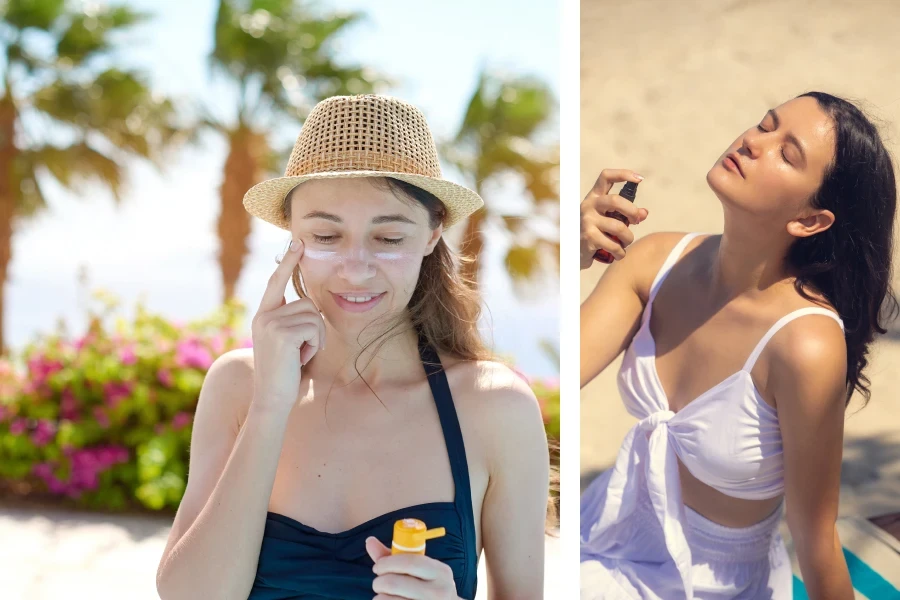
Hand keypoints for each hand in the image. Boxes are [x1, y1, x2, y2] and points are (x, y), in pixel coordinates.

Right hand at [250, 238, 325, 412]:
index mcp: (263, 315)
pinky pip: (315, 328)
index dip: (288, 262)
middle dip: (315, 328)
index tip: (298, 241)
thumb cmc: (285, 374)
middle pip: (308, 303)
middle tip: (302, 351)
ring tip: (299, 356)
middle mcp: (264, 315)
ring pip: (314, 316)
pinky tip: (301, 359)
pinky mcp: (282, 333)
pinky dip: (315, 345)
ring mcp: (271, 323)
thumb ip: (292, 321)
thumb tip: (311, 303)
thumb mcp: (287, 342)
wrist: (272, 399)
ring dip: (316, 338)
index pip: (277, 282)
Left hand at [365, 536, 458, 599]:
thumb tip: (370, 540)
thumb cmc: (427, 586)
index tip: (377, 567)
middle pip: (394, 583)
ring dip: (379, 596)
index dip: (387, 563)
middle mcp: (438, 591)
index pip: (410, 562)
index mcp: (441, 572)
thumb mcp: (419, 570)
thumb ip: (394, 556)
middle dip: (379, 582)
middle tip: (378, 583)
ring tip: (384, 595)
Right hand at [580, 169, 648, 268]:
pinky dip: (621, 252)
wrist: (575, 253)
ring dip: (628, 238)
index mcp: (594, 197)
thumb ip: (627, 214)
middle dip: (632, 211)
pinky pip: (614, 245)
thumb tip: (644, 213)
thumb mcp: (610, 219)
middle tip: (637, 220)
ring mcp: (587, 221)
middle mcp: (588, 205)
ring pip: (619, 227)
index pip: (606, 177)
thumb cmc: (596, 232)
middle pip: (615, 200)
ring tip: (625, 243)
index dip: (623, 174)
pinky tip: (619, 254)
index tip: (640, 179)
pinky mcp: (588, 237)